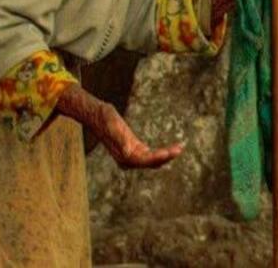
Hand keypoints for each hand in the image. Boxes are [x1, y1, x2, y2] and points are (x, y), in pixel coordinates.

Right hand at [56, 84, 182, 169]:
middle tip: (180, 148)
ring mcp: (131, 155)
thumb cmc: (105, 118)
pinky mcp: (134, 149)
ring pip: (152, 160)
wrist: (97, 115)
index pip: (144, 160)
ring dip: (166, 156)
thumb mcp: (112, 125)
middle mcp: (128, 159)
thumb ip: (120, 139)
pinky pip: (150, 155)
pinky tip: (171, 149)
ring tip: (179, 148)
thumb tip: (128, 152)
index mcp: (124, 155)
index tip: (168, 153)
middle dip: (166, 156)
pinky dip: (161, 153)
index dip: (157, 158)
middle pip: (150, 162)